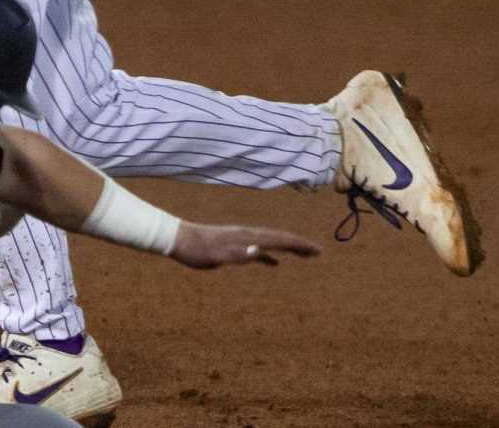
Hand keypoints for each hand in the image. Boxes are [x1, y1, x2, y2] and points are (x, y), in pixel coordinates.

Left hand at [168, 221, 320, 270]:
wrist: (179, 239)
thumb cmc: (198, 250)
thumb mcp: (218, 256)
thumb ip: (239, 254)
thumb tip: (260, 252)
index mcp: (248, 237)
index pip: (280, 239)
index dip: (299, 245)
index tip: (317, 250)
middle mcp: (248, 235)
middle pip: (279, 238)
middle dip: (299, 245)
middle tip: (319, 252)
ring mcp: (242, 239)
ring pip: (271, 242)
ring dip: (288, 248)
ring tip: (304, 255)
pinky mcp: (234, 246)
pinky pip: (259, 250)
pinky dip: (270, 256)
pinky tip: (274, 263)